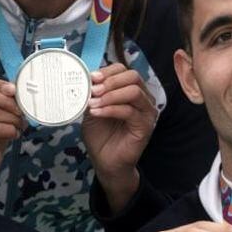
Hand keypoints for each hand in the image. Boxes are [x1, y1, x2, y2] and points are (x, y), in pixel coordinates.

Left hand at [81, 63, 157, 212]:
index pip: (124, 70)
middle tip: (93, 90)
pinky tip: (97, 113)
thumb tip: (85, 79)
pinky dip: (110, 109)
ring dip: (110, 95)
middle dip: (110, 81)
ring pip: (134, 92)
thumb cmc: (101, 135)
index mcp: (130, 90)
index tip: (91, 78)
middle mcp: (142, 98)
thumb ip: (92, 95)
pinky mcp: (145, 126)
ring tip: (93, 103)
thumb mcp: (92, 110)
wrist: (105, 161)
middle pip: (133, 76)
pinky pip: (129, 111)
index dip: (108, 71)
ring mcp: (146, 112)